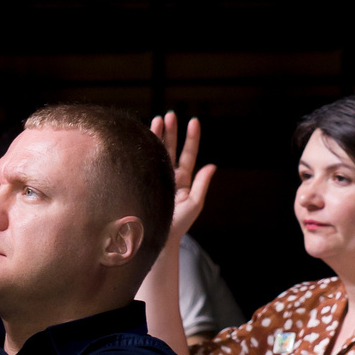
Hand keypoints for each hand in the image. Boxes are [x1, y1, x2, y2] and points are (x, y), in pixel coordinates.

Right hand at [150, 111, 214, 247]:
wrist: (156, 238)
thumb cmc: (177, 226)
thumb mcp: (194, 204)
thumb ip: (202, 184)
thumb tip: (212, 165)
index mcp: (182, 180)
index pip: (188, 154)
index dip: (191, 138)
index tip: (193, 121)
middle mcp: (168, 176)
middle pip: (170, 148)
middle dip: (171, 131)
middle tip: (170, 115)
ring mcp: (155, 178)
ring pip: (156, 152)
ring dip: (157, 136)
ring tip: (157, 119)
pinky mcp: (143, 181)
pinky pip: (143, 162)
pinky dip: (143, 149)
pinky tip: (142, 136)